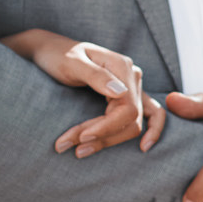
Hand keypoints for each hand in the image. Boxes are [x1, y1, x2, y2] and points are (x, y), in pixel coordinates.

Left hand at [5, 30, 165, 155]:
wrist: (51, 51)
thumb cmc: (58, 55)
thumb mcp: (71, 62)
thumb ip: (95, 75)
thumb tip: (120, 93)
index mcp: (121, 66)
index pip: (127, 109)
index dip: (106, 127)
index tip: (81, 137)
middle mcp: (132, 76)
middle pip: (130, 120)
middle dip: (101, 137)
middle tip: (66, 144)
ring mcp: (132, 86)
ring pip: (134, 123)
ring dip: (109, 141)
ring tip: (78, 150)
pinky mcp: (128, 95)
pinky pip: (150, 114)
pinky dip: (152, 130)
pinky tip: (143, 147)